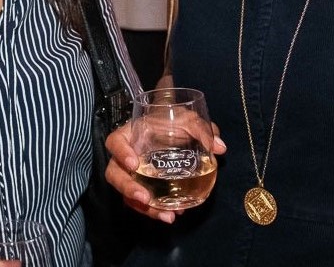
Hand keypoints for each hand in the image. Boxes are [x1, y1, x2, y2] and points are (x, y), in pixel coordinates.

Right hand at [105, 120, 225, 223]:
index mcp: (130, 135)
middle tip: (145, 198)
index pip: (115, 142)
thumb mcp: (186, 119)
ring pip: (127, 194)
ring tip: (166, 215)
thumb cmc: (173, 120)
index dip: (121, 153)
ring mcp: (132, 174)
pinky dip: (155, 210)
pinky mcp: (142, 186)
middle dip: (128, 189)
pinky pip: (142, 202)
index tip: (134, 164)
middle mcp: (126, 156)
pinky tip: (172, 214)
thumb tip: (219, 147)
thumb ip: (201, 129)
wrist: (172, 129)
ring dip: (144, 208)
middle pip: (114, 174)